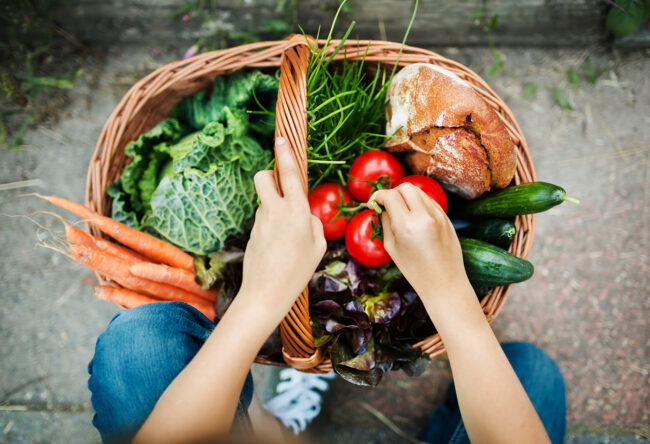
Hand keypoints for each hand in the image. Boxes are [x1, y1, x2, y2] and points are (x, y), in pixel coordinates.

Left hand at [238, 137, 326, 319]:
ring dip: (274, 208)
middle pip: (264, 177)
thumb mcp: (317, 246)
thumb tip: (305, 215)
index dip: (285, 154)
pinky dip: (271, 227)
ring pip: (265, 202)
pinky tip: (277, 249)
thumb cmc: (297, 271)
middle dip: (269, 175)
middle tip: (279, 187)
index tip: (281, 139)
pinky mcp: (252, 232)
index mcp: (296, 211)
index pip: (289, 174)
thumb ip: (313, 224)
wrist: (266, 292)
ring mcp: (260, 221)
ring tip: (286, 239)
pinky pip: (264, 220)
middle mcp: (275, 211)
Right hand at [370, 183, 471, 306]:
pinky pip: (429, 201)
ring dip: (407, 196)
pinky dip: (419, 203)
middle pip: (405, 187)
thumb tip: (381, 207)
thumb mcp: (392, 247)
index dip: (377, 196)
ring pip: (419, 191)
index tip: (373, 204)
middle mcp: (424, 216)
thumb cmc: (414, 269)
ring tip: (401, 212)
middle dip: (393, 193)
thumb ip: (385, 222)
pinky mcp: (446, 218)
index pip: (390, 196)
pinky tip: (415, 217)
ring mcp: (438, 215)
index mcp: (406, 225)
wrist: (443, 281)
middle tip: (387, 205)